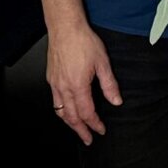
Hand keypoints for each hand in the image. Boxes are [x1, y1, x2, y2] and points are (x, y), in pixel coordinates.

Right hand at [46, 25, 121, 144]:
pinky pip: (54, 101)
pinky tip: (66, 111)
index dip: (94, 124)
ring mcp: (55, 84)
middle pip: (70, 117)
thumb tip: (116, 101)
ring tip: (78, 129)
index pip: (86, 112)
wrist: (65, 28)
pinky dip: (61, 111)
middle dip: (80, 130)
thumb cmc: (84, 42)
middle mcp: (63, 88)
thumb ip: (109, 84)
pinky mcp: (51, 79)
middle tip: (88, 139)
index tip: (101, 130)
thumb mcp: (103, 62)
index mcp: (77, 86)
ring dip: (69, 123)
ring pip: (60, 111)